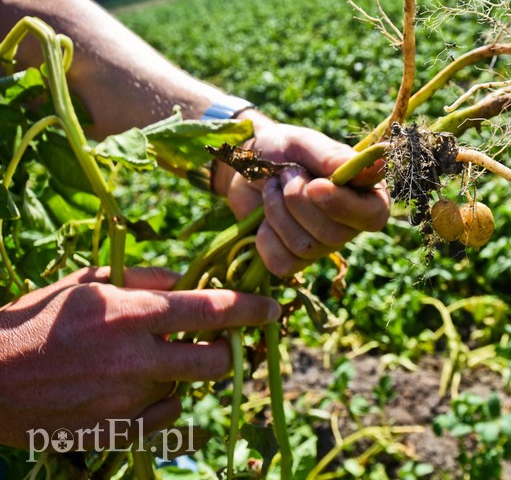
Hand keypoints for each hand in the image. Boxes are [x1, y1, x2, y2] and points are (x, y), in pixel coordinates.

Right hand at [0, 267, 280, 449]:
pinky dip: (164, 402)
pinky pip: (166, 418)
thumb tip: (189, 280)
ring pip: (186, 387)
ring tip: (150, 360)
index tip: (273, 311)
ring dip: (183, 373)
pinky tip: (138, 388)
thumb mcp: (87, 281)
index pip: (210, 311)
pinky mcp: (115, 432)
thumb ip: (145, 278)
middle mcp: (135, 360)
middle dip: (230, 352)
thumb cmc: (36, 320)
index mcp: (129, 315)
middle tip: (226, 343)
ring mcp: (126, 401)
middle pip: (214, 362)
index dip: (250, 311)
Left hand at [218, 111, 390, 276]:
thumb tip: (366, 165)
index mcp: (362, 193)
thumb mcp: (303, 143)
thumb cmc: (280, 151)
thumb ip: (331, 155)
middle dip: (298, 201)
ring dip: (277, 212)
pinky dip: (265, 237)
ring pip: (305, 247)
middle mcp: (348, 224)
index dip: (346, 206)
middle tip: (285, 173)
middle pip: (334, 234)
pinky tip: (263, 219)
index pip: (374, 215)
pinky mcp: (293, 261)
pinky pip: (282, 262)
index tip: (315, 186)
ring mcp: (322, 246)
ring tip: (272, 188)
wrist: (244, 168)